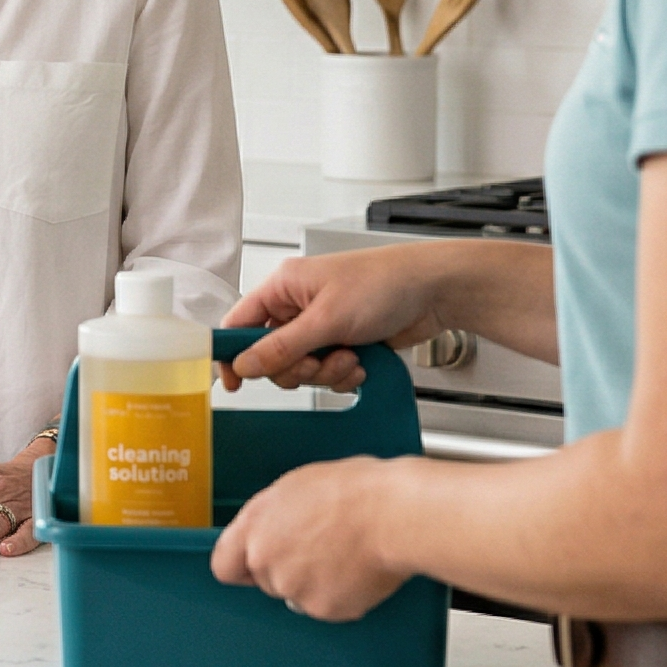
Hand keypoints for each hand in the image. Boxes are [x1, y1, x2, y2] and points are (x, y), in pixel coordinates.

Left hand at [210, 456, 407, 620]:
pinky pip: (327, 607)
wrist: (392, 515)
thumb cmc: (353, 491)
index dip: (241, 564)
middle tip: (318, 545)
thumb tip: (272, 529)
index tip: (252, 563)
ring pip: (297, 594)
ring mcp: (295, 589)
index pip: (224, 565)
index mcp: (256, 527)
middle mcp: (268, 562)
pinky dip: (340, 594)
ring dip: (314, 582)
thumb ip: (271, 517)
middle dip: (286, 568)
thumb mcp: (295, 487)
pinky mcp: (325, 609)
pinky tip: (356, 569)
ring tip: (343, 553)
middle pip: (266, 579)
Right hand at [216, 248, 444, 394]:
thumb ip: (282, 346)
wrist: (433, 292)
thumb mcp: (327, 319)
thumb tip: (245, 364)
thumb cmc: (384, 283)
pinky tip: (361, 362)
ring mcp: (320, 326)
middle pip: (270, 355)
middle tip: (316, 362)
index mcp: (283, 286)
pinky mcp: (341, 343)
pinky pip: (326, 373)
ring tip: (349, 357)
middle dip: (296, 368)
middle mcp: (297, 305)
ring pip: (300, 369)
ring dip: (325, 372)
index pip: (238, 323)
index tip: (233, 383)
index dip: (232, 354)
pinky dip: (343, 375)